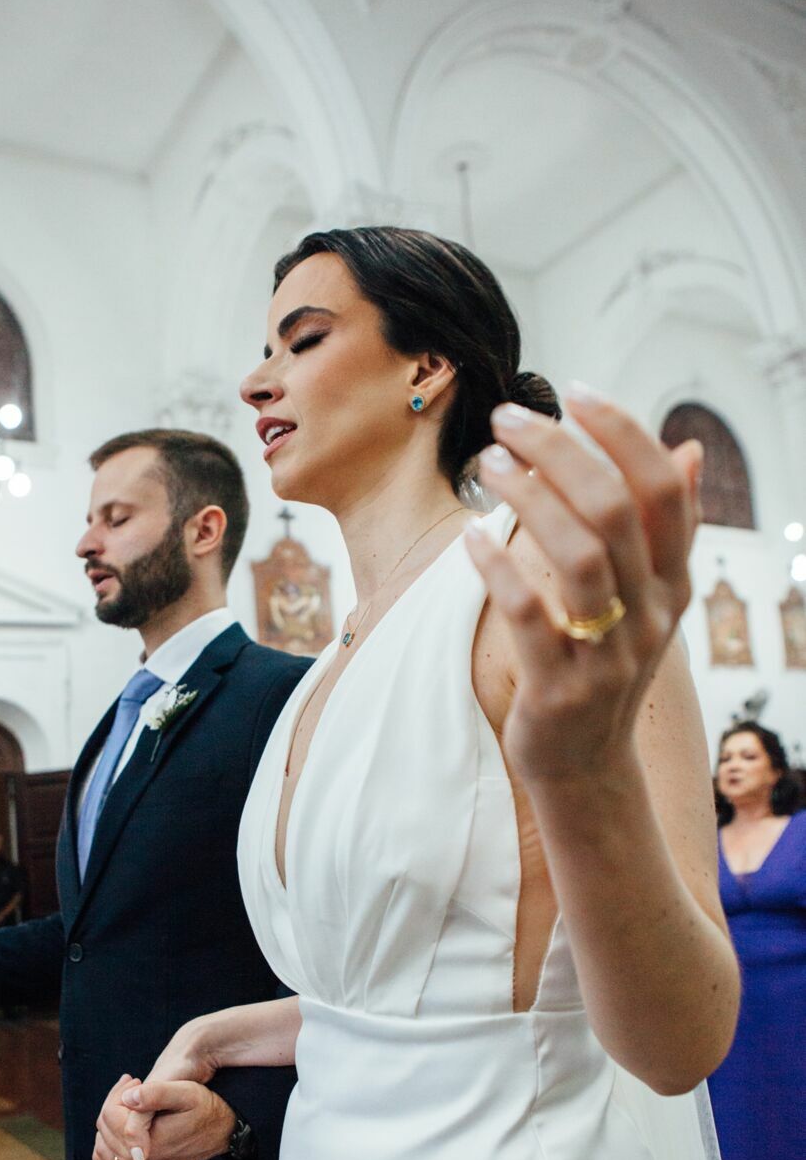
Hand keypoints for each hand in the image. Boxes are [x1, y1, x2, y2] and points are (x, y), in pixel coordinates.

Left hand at [93, 1073, 235, 1159]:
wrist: (224, 1130)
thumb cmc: (206, 1108)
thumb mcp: (186, 1093)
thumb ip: (156, 1094)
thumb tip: (128, 1098)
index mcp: (147, 1148)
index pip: (109, 1116)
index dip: (118, 1092)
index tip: (135, 1080)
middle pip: (104, 1131)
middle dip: (114, 1103)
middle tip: (132, 1087)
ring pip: (103, 1150)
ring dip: (108, 1124)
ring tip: (127, 1106)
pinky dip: (106, 1153)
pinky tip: (115, 1134)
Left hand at [467, 384, 701, 784]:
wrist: (584, 766)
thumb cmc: (604, 666)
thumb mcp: (645, 601)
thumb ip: (665, 528)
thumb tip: (689, 451)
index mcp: (673, 584)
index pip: (663, 489)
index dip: (623, 433)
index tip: (576, 393)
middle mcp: (651, 616)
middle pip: (614, 510)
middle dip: (559, 452)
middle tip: (507, 420)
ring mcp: (608, 655)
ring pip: (578, 556)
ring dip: (527, 498)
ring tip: (487, 463)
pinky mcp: (560, 689)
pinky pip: (530, 614)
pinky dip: (498, 567)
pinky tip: (470, 535)